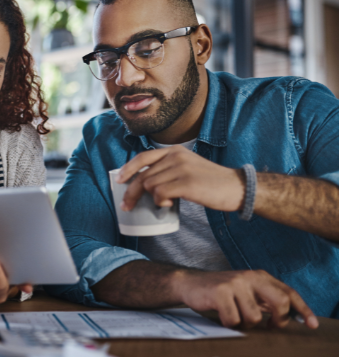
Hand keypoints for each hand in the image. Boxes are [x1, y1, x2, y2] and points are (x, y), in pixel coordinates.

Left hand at [117, 145, 244, 211]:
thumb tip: (145, 183)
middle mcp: (176, 156)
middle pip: (143, 175)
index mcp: (175, 150)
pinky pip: (160, 194)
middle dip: (132, 192)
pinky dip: (161, 202)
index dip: (128, 169)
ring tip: (165, 203)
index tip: (119, 180)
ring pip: (150, 185)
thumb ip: (168, 169)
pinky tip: (170, 205)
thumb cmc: (211, 182)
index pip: (143, 157)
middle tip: (127, 206)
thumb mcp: (187, 167)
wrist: (237, 187)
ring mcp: (181, 168)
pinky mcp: (186, 183)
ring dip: (153, 198)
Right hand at [174, 269, 318, 328]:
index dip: (302, 309)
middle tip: (270, 327)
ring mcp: (234, 284)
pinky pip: (234, 320)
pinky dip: (229, 324)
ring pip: (255, 317)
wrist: (189, 283)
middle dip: (278, 321)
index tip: (312, 323)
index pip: (288, 292)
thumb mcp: (246, 291)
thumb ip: (266, 300)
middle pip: (279, 302)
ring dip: (245, 325)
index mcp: (259, 276)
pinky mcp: (220, 292)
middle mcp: (249, 277)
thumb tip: (292, 315)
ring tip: (236, 318)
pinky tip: (222, 316)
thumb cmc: (220, 291)